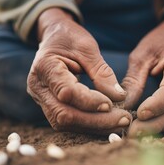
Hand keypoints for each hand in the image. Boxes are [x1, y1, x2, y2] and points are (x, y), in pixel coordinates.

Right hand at [27, 8, 130, 132]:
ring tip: (121, 122)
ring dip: (95, 126)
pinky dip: (90, 125)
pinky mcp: (50, 108)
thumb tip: (120, 96)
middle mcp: (38, 88)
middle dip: (96, 120)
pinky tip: (109, 122)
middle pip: (64, 114)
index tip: (112, 103)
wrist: (53, 38)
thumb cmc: (69, 38)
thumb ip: (102, 72)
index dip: (89, 102)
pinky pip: (69, 123)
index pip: (66, 92)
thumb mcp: (87, 47)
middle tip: (124, 118)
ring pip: (66, 123)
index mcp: (44, 67)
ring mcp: (42, 100)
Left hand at [122, 12, 163, 136]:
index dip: (158, 104)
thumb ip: (133, 80)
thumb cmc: (157, 43)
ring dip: (159, 129)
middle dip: (157, 123)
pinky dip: (163, 126)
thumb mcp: (141, 55)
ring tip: (136, 135)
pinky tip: (147, 133)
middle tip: (133, 133)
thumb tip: (123, 106)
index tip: (139, 114)